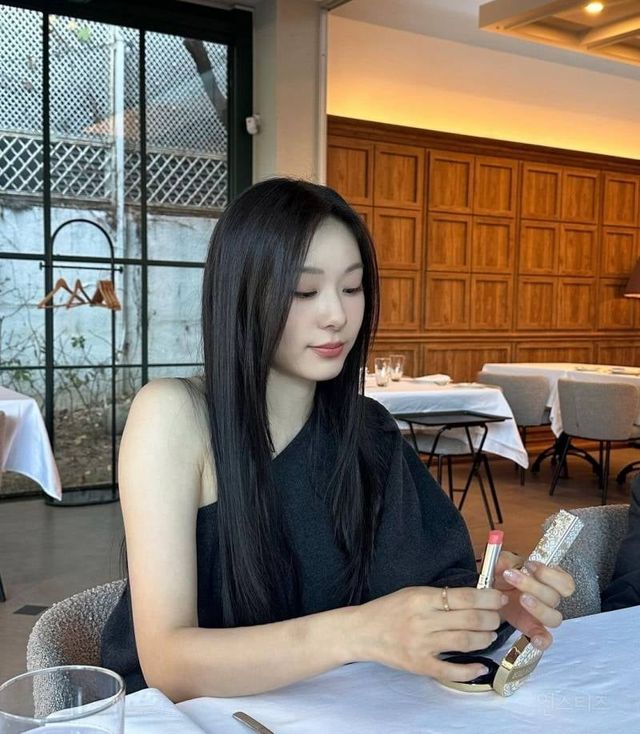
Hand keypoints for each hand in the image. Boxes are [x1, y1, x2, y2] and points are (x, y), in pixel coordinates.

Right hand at [351, 585, 507, 681]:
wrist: (362, 632)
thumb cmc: (388, 609)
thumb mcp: (412, 593)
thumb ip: (439, 596)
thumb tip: (473, 598)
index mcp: (421, 598)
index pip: (463, 597)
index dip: (487, 598)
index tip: (499, 598)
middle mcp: (423, 620)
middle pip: (469, 620)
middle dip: (491, 618)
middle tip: (497, 617)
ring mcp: (422, 645)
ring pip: (464, 642)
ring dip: (485, 638)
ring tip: (490, 634)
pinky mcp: (419, 665)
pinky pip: (450, 670)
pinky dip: (469, 670)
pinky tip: (481, 666)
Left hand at [494, 551, 575, 650]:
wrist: (491, 592)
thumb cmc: (503, 575)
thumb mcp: (502, 562)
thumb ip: (504, 560)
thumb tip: (505, 563)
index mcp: (548, 580)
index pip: (565, 581)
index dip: (550, 574)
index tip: (529, 565)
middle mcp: (549, 599)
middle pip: (554, 597)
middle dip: (533, 585)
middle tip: (513, 576)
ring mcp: (542, 615)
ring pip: (554, 618)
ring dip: (538, 608)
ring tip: (521, 599)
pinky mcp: (532, 628)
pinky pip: (545, 639)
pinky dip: (542, 640)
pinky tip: (534, 639)